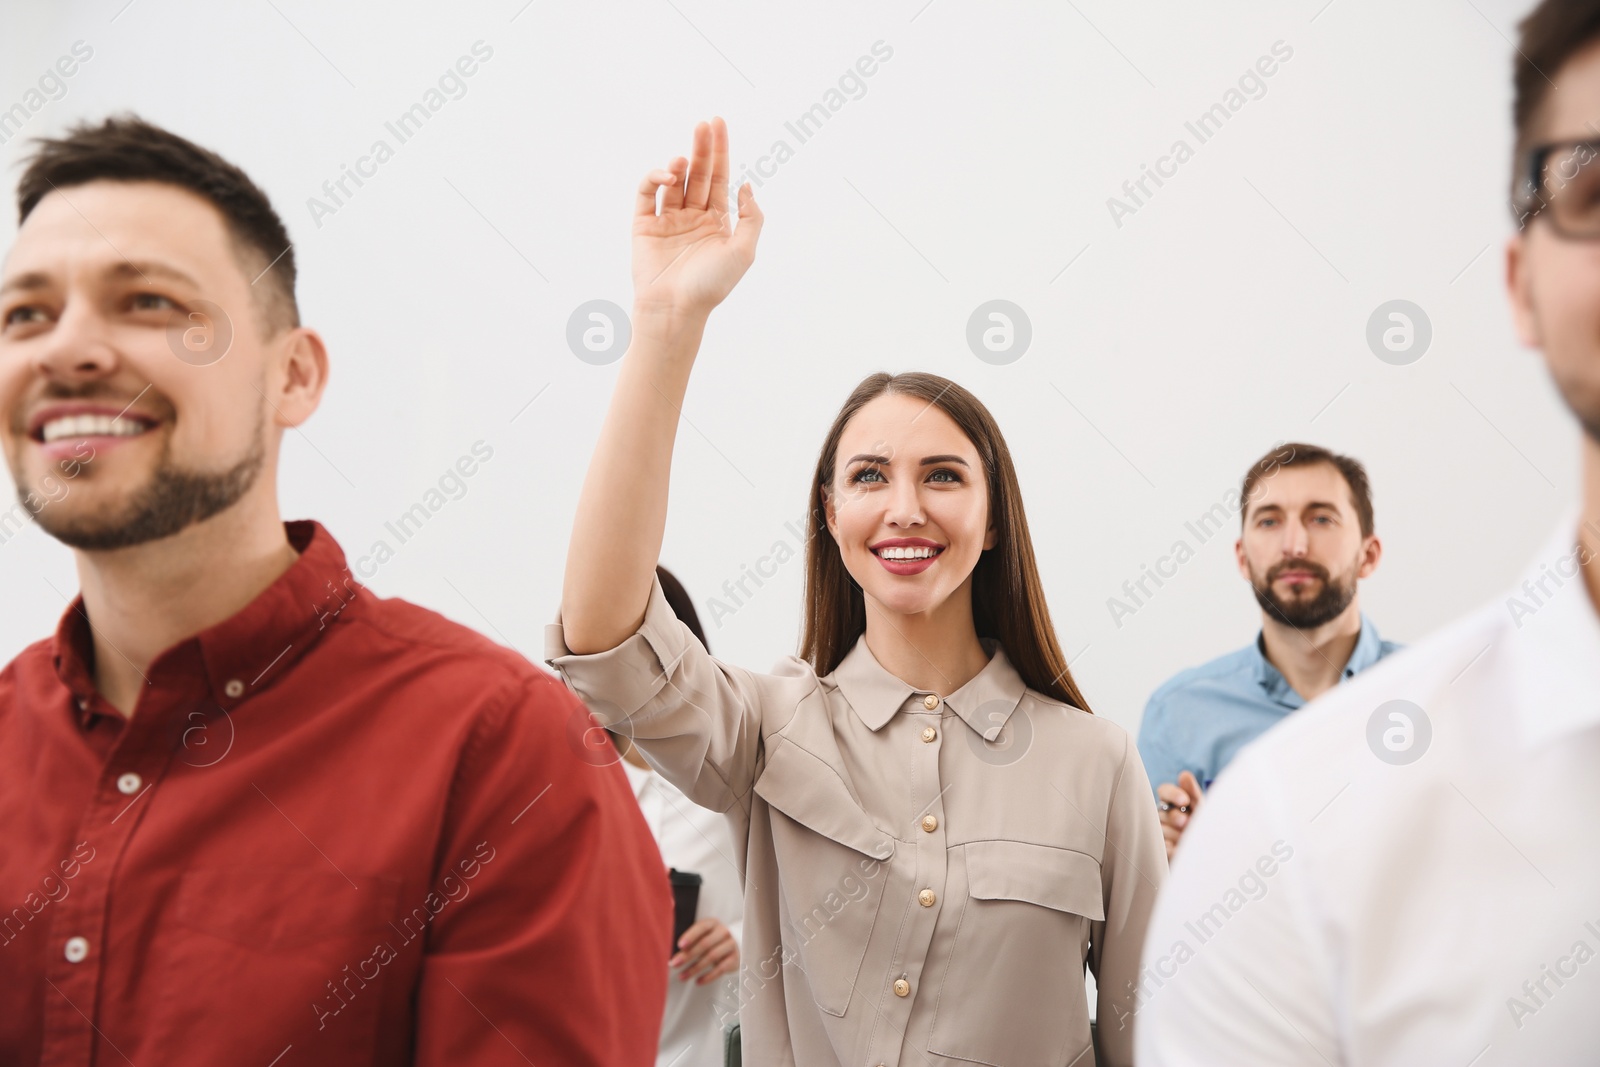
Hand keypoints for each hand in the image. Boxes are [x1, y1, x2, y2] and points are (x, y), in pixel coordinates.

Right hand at [632, 117, 762, 318]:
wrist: (676, 309)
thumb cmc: (711, 285)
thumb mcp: (744, 252)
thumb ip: (751, 218)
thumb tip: (747, 185)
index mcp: (716, 222)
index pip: (720, 178)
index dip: (720, 151)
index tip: (718, 124)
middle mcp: (692, 217)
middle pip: (699, 173)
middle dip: (702, 148)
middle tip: (704, 124)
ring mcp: (667, 220)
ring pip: (674, 181)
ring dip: (679, 164)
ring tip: (683, 158)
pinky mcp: (644, 225)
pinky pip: (647, 194)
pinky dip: (654, 179)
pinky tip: (668, 176)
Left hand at [669, 916, 738, 984]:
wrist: (731, 947)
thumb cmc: (710, 942)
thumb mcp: (700, 938)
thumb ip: (688, 946)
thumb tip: (673, 961)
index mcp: (712, 923)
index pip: (701, 927)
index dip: (691, 936)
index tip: (680, 946)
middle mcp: (723, 932)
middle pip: (705, 944)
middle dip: (688, 955)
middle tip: (674, 964)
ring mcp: (731, 945)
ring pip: (712, 957)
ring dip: (695, 968)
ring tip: (682, 977)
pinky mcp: (735, 958)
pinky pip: (721, 969)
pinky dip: (708, 976)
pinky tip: (698, 981)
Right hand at [1156, 770, 1204, 861]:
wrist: (1215, 855)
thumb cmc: (1208, 828)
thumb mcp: (1204, 810)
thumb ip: (1193, 793)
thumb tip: (1184, 775)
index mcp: (1174, 802)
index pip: (1164, 791)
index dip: (1172, 794)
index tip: (1184, 800)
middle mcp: (1164, 816)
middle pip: (1162, 811)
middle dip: (1175, 816)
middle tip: (1186, 823)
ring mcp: (1161, 832)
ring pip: (1161, 829)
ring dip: (1176, 834)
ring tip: (1188, 840)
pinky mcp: (1161, 850)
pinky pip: (1162, 845)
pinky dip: (1173, 847)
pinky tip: (1181, 849)